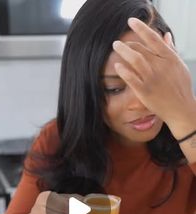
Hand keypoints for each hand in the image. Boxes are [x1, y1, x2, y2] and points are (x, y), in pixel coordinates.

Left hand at [112, 18, 194, 135]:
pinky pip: (131, 78)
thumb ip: (171, 50)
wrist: (181, 109)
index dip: (141, 28)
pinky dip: (123, 70)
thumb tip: (166, 35)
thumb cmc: (181, 89)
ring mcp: (152, 79)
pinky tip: (117, 65)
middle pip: (141, 49)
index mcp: (169, 58)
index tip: (131, 21)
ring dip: (123, 51)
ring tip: (115, 46)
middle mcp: (161, 66)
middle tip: (119, 43)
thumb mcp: (180, 67)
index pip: (153, 38)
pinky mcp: (144, 91)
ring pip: (135, 59)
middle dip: (128, 43)